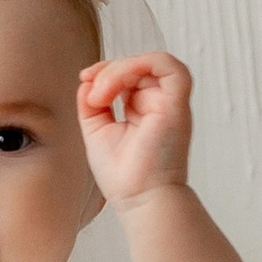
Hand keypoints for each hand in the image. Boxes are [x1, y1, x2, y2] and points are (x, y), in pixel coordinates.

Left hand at [77, 51, 193, 209]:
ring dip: (120, 69)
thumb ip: (92, 104)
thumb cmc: (122, 175)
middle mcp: (159, 104)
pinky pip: (169, 67)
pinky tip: (116, 85)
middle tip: (91, 95)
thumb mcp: (97, 130)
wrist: (137, 199)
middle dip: (108, 70)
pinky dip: (141, 64)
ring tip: (101, 94)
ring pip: (151, 62)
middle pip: (138, 65)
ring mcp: (170, 104)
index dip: (105, 70)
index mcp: (143, 110)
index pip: (129, 74)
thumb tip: (86, 80)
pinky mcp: (177, 106)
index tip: (84, 80)